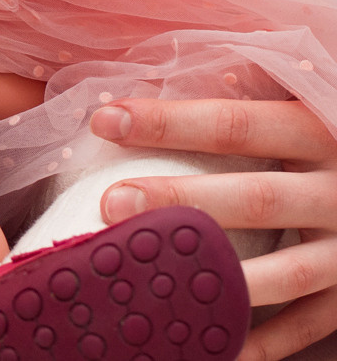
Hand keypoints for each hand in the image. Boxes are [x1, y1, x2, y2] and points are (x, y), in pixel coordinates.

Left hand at [91, 98, 336, 360]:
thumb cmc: (324, 136)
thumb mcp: (301, 107)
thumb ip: (245, 100)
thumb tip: (142, 85)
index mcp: (318, 132)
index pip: (236, 124)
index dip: (170, 122)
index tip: (105, 121)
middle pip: (256, 199)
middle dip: (182, 202)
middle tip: (112, 204)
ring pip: (283, 273)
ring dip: (213, 278)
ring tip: (150, 279)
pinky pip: (303, 326)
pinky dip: (256, 342)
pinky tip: (203, 346)